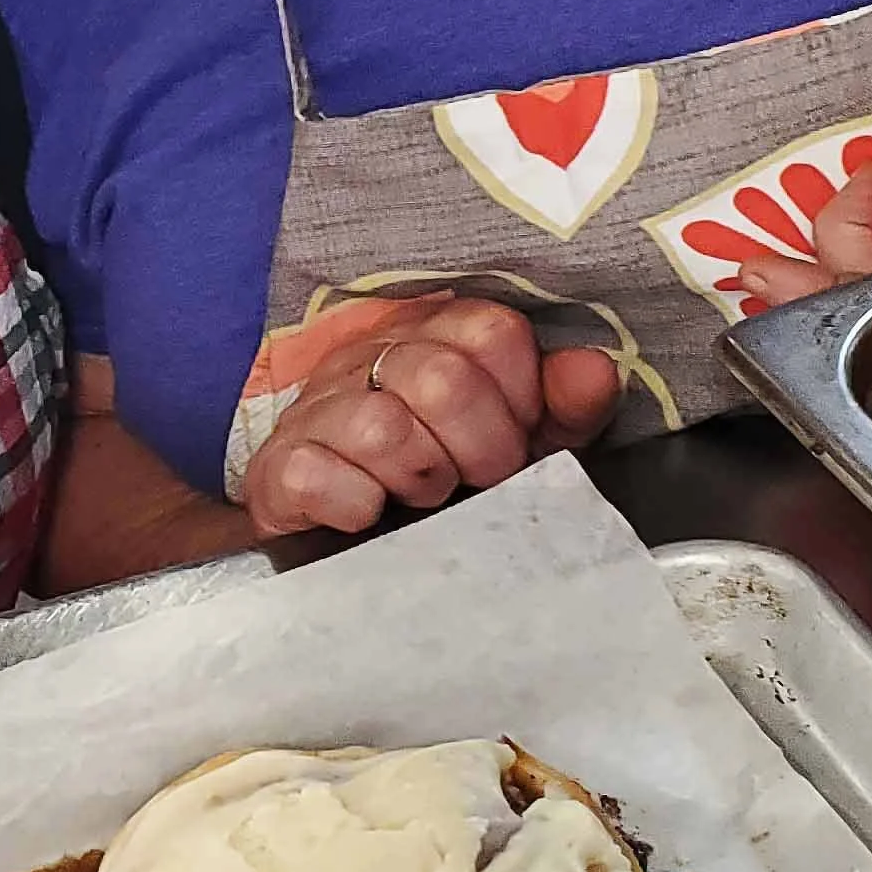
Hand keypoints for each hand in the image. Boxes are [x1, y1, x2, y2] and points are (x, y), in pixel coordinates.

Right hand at [242, 295, 620, 537]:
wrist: (340, 538)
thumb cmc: (439, 479)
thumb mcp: (516, 444)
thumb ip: (562, 408)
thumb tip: (596, 370)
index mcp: (430, 335)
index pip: (491, 332)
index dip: (519, 400)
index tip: (514, 440)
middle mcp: (368, 357)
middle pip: (443, 379)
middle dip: (478, 448)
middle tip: (472, 478)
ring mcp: (316, 407)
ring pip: (381, 428)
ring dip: (418, 478)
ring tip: (419, 494)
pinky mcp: (275, 466)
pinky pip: (314, 473)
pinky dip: (352, 503)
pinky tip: (365, 512)